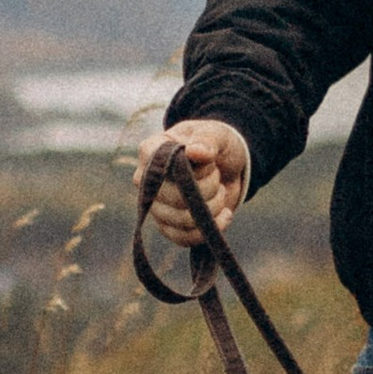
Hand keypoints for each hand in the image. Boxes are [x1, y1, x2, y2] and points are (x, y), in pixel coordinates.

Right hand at [137, 119, 250, 248]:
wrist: (226, 165)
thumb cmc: (215, 144)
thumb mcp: (216, 135)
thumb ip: (206, 141)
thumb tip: (194, 152)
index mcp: (150, 151)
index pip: (160, 167)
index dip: (192, 170)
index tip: (208, 161)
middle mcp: (146, 180)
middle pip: (176, 198)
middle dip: (208, 188)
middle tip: (216, 175)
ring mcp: (155, 206)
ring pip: (184, 220)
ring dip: (213, 207)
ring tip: (218, 191)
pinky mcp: (169, 226)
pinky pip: (184, 239)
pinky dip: (211, 228)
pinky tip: (224, 214)